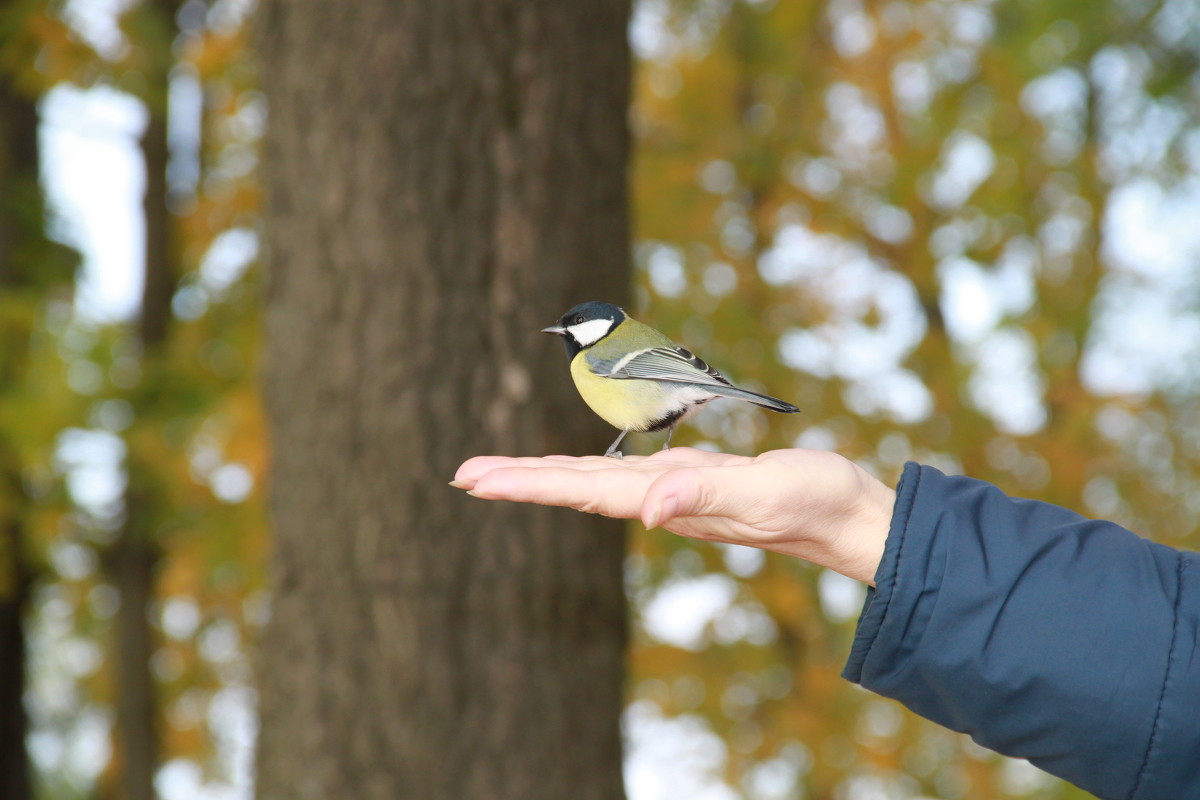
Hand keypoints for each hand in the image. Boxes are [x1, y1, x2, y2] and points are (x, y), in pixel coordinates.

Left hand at [452, 447, 893, 584]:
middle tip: (462, 476)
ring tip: (498, 474)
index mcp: (670, 500)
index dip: (530, 484)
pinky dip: (588, 470)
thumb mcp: (765, 490)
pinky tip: (574, 471)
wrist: (848, 517)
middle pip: (577, 487)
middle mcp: (662, 500)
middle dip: (520, 481)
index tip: (477, 483)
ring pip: (596, 481)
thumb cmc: (815, 502)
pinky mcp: (692, 480)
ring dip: (545, 476)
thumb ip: (707, 494)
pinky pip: (624, 474)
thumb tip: (646, 510)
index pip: (585, 490)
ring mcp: (675, 492)